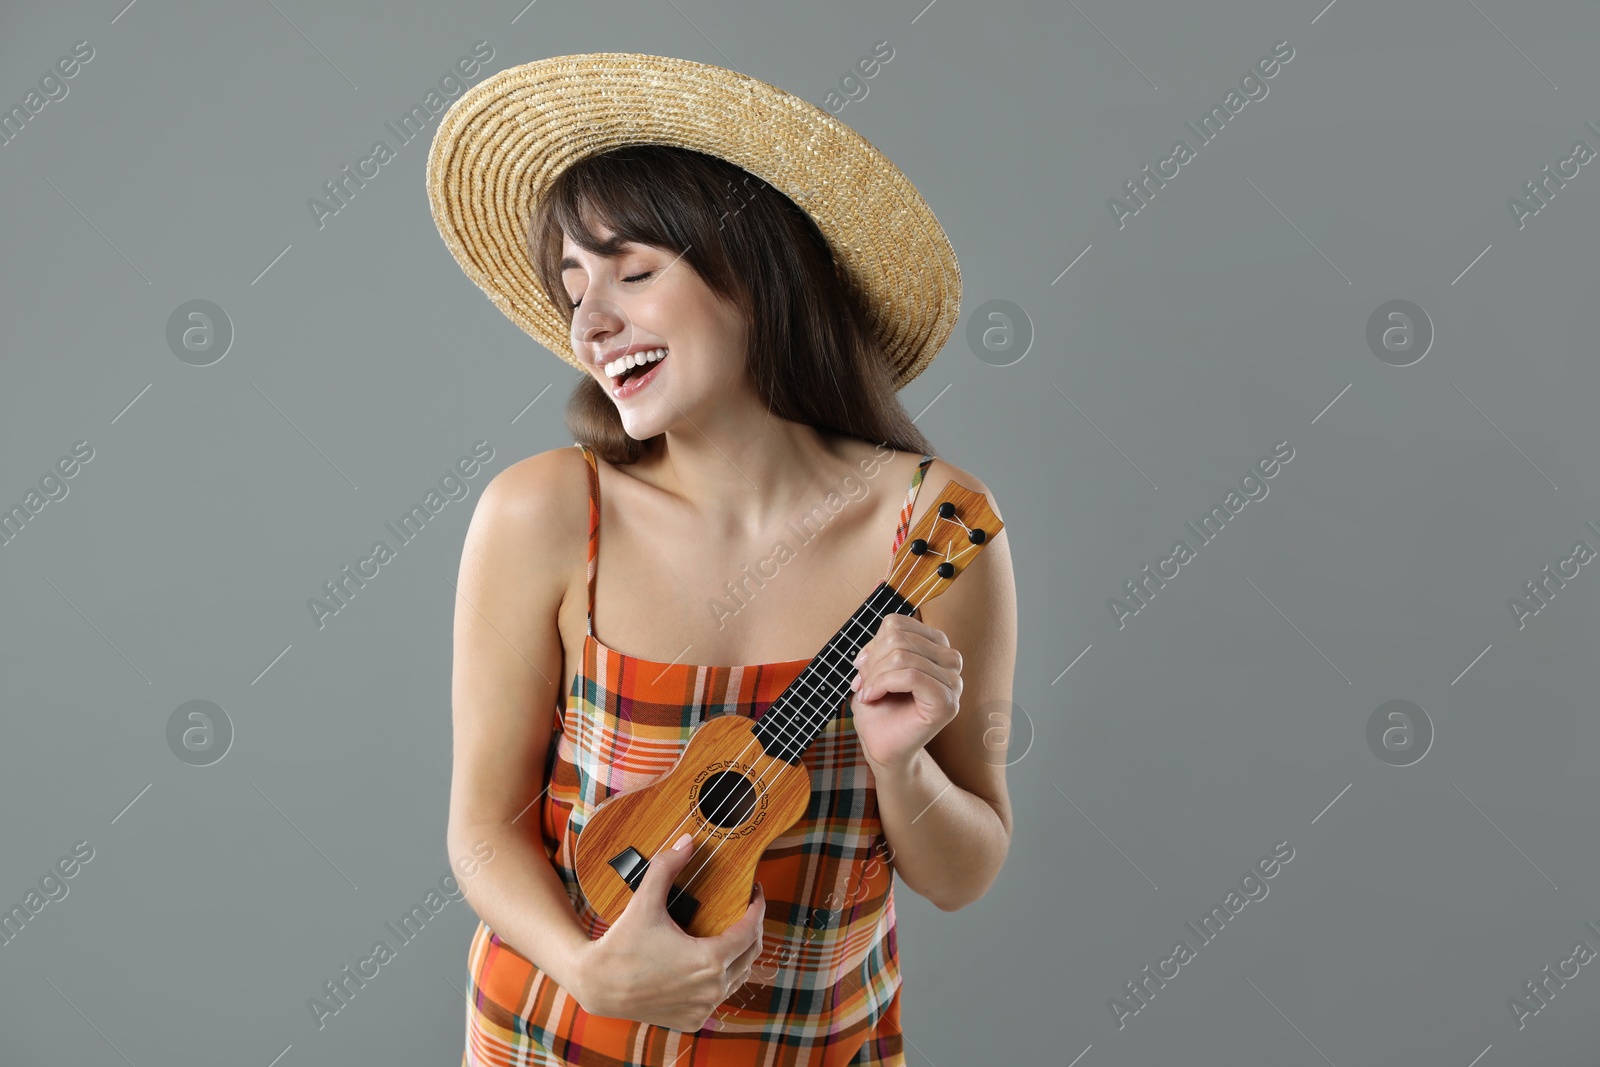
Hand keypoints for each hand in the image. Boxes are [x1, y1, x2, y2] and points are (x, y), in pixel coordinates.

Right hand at [573, 832, 765, 1032]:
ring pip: (739, 977)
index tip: (755, 891)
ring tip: (733, 931)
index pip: (751, 930)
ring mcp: (704, 1008)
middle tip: (746, 908)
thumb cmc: (621, 944)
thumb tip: (688, 841)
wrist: (597, 985)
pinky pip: (720, 996)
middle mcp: (712, 988)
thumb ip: (667, 867)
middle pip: (751, 954)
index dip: (758, 907)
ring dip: (740, 954)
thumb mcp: (645, 901)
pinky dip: (723, 977)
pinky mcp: (693, 1019)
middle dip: (753, 928)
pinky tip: (714, 960)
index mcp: (709, 960)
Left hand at [849, 613, 963, 771]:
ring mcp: (954, 683)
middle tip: (862, 684)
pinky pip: (911, 676)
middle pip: (900, 638)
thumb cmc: (879, 709)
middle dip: (872, 661)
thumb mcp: (875, 665)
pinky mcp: (947, 703)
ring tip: (867, 693)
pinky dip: (883, 684)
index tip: (862, 668)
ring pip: (903, 656)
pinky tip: (872, 697)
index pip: (899, 623)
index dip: (873, 643)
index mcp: (937, 647)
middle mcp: (951, 662)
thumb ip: (883, 639)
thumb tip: (883, 603)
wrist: (881, 747)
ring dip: (874, 676)